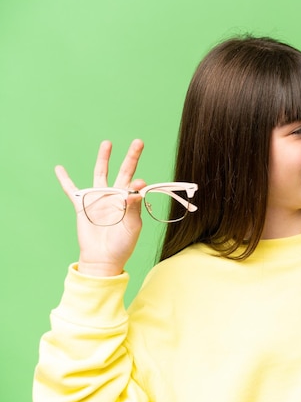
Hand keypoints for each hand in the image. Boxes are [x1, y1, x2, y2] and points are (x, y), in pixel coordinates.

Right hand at [56, 139, 145, 276]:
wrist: (104, 259)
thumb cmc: (122, 244)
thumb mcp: (132, 226)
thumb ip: (133, 206)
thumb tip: (138, 186)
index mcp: (129, 201)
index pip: (136, 185)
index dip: (138, 182)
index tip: (139, 182)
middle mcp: (115, 196)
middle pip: (123, 171)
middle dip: (130, 157)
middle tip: (138, 142)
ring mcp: (98, 199)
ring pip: (100, 174)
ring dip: (103, 158)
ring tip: (107, 143)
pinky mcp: (82, 205)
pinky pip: (71, 190)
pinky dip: (65, 180)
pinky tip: (59, 168)